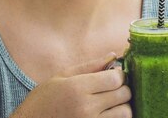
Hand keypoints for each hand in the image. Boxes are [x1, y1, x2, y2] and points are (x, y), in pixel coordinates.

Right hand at [10, 52, 131, 117]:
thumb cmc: (42, 100)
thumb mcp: (61, 77)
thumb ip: (90, 66)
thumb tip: (113, 56)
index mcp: (78, 88)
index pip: (115, 78)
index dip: (119, 74)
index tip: (114, 74)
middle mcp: (87, 107)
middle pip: (123, 94)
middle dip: (123, 88)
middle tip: (113, 88)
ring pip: (125, 113)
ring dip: (123, 106)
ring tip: (112, 103)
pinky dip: (116, 117)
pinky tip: (107, 113)